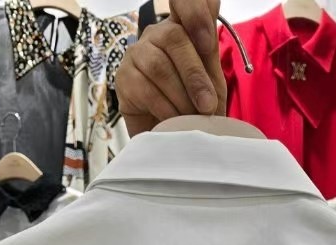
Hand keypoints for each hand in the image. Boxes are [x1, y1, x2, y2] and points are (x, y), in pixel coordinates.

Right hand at [116, 0, 226, 136]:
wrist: (174, 140)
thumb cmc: (195, 107)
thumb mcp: (212, 81)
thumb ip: (210, 52)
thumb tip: (209, 20)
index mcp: (181, 28)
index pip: (184, 2)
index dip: (195, 10)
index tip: (207, 38)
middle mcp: (156, 35)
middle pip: (174, 37)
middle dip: (195, 75)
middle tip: (208, 105)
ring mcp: (136, 54)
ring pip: (159, 66)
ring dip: (181, 97)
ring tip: (192, 118)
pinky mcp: (123, 79)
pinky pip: (145, 90)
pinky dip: (166, 109)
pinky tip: (174, 121)